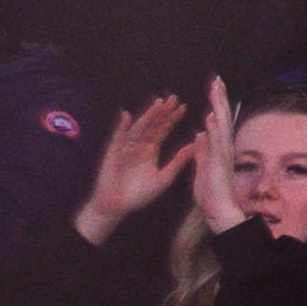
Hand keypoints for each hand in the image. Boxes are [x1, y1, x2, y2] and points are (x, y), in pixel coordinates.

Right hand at [76, 92, 197, 242]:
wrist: (117, 207)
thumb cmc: (139, 195)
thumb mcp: (163, 178)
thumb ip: (177, 162)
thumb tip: (194, 146)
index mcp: (151, 150)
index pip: (163, 131)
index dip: (172, 119)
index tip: (183, 107)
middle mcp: (139, 146)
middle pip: (152, 126)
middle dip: (162, 112)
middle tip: (173, 98)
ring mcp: (125, 148)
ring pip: (138, 129)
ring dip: (147, 116)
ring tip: (158, 104)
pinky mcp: (113, 154)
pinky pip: (118, 139)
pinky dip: (121, 128)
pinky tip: (126, 117)